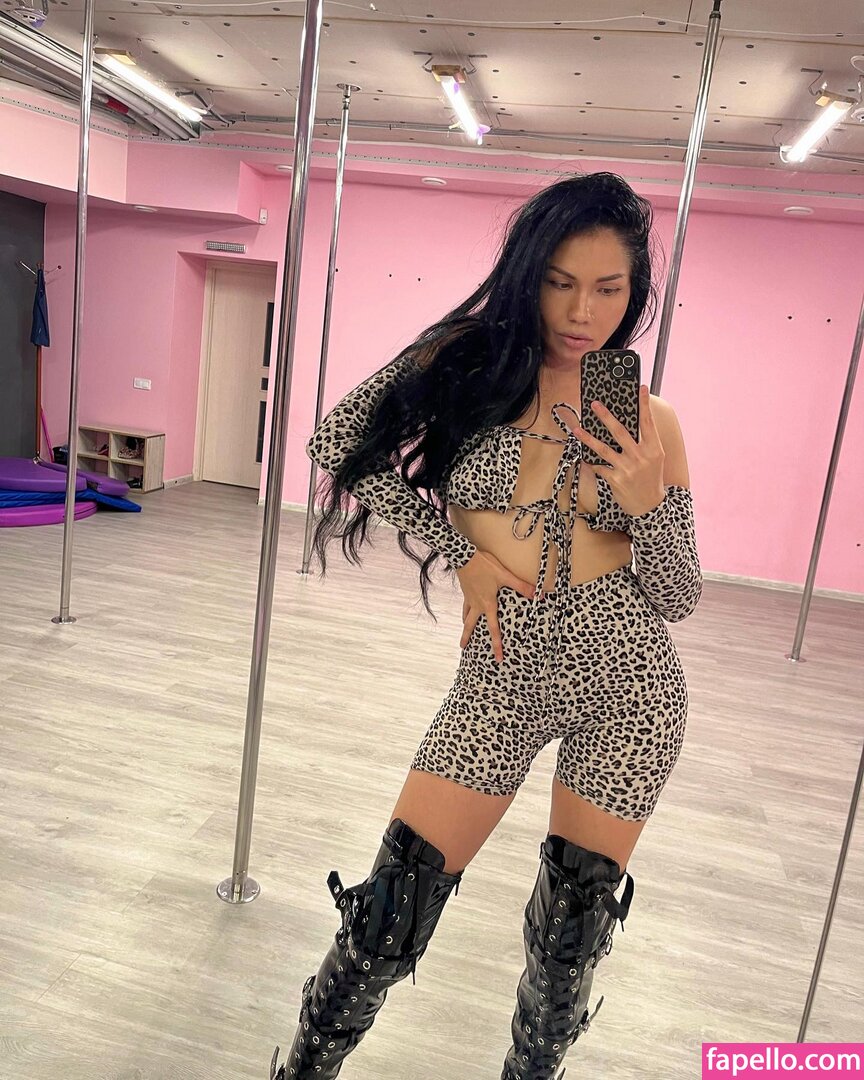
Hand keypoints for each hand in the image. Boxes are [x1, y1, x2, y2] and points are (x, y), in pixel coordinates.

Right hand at [455, 550, 535, 663]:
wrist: (464, 556)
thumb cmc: (484, 566)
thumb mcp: (505, 576)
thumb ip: (521, 586)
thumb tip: (537, 595)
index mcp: (488, 605)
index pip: (493, 629)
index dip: (497, 644)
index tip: (498, 657)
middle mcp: (477, 605)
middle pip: (470, 626)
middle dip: (467, 638)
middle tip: (463, 648)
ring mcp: (469, 599)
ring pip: (465, 617)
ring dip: (464, 627)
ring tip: (463, 634)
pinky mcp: (465, 592)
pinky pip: (464, 606)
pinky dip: (464, 613)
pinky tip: (465, 613)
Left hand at [569, 384, 665, 516]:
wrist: (649, 505)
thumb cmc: (651, 477)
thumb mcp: (655, 458)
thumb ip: (645, 441)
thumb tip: (631, 421)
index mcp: (654, 449)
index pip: (648, 423)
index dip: (644, 405)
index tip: (640, 388)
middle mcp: (641, 457)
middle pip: (620, 432)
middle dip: (606, 417)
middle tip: (595, 405)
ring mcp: (627, 469)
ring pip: (604, 449)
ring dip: (588, 438)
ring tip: (577, 429)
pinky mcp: (616, 480)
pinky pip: (599, 466)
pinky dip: (591, 461)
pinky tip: (582, 454)